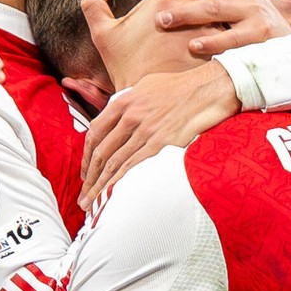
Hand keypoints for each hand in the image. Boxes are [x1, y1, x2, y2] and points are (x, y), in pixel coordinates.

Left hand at [79, 60, 237, 206]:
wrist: (207, 89)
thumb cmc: (181, 87)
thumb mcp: (147, 86)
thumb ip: (129, 103)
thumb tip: (118, 119)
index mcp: (124, 101)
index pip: (95, 131)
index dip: (86, 156)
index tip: (85, 172)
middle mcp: (130, 116)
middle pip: (101, 152)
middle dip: (89, 178)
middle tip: (83, 197)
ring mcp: (145, 130)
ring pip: (114, 163)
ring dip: (100, 186)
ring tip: (91, 203)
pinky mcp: (161, 143)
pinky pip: (133, 166)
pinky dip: (119, 182)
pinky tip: (111, 195)